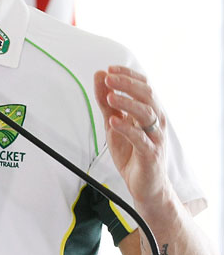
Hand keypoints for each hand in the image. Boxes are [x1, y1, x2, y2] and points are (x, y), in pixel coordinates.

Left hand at [94, 66, 168, 209]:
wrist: (145, 185)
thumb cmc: (132, 153)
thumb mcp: (113, 123)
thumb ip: (106, 101)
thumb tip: (100, 75)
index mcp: (149, 111)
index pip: (143, 86)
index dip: (128, 75)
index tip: (110, 69)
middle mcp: (155, 121)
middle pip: (147, 95)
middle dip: (126, 84)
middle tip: (109, 79)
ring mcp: (155, 137)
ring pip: (146, 113)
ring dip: (127, 102)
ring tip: (110, 97)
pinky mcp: (151, 154)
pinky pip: (141, 138)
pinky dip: (127, 128)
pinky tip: (114, 121)